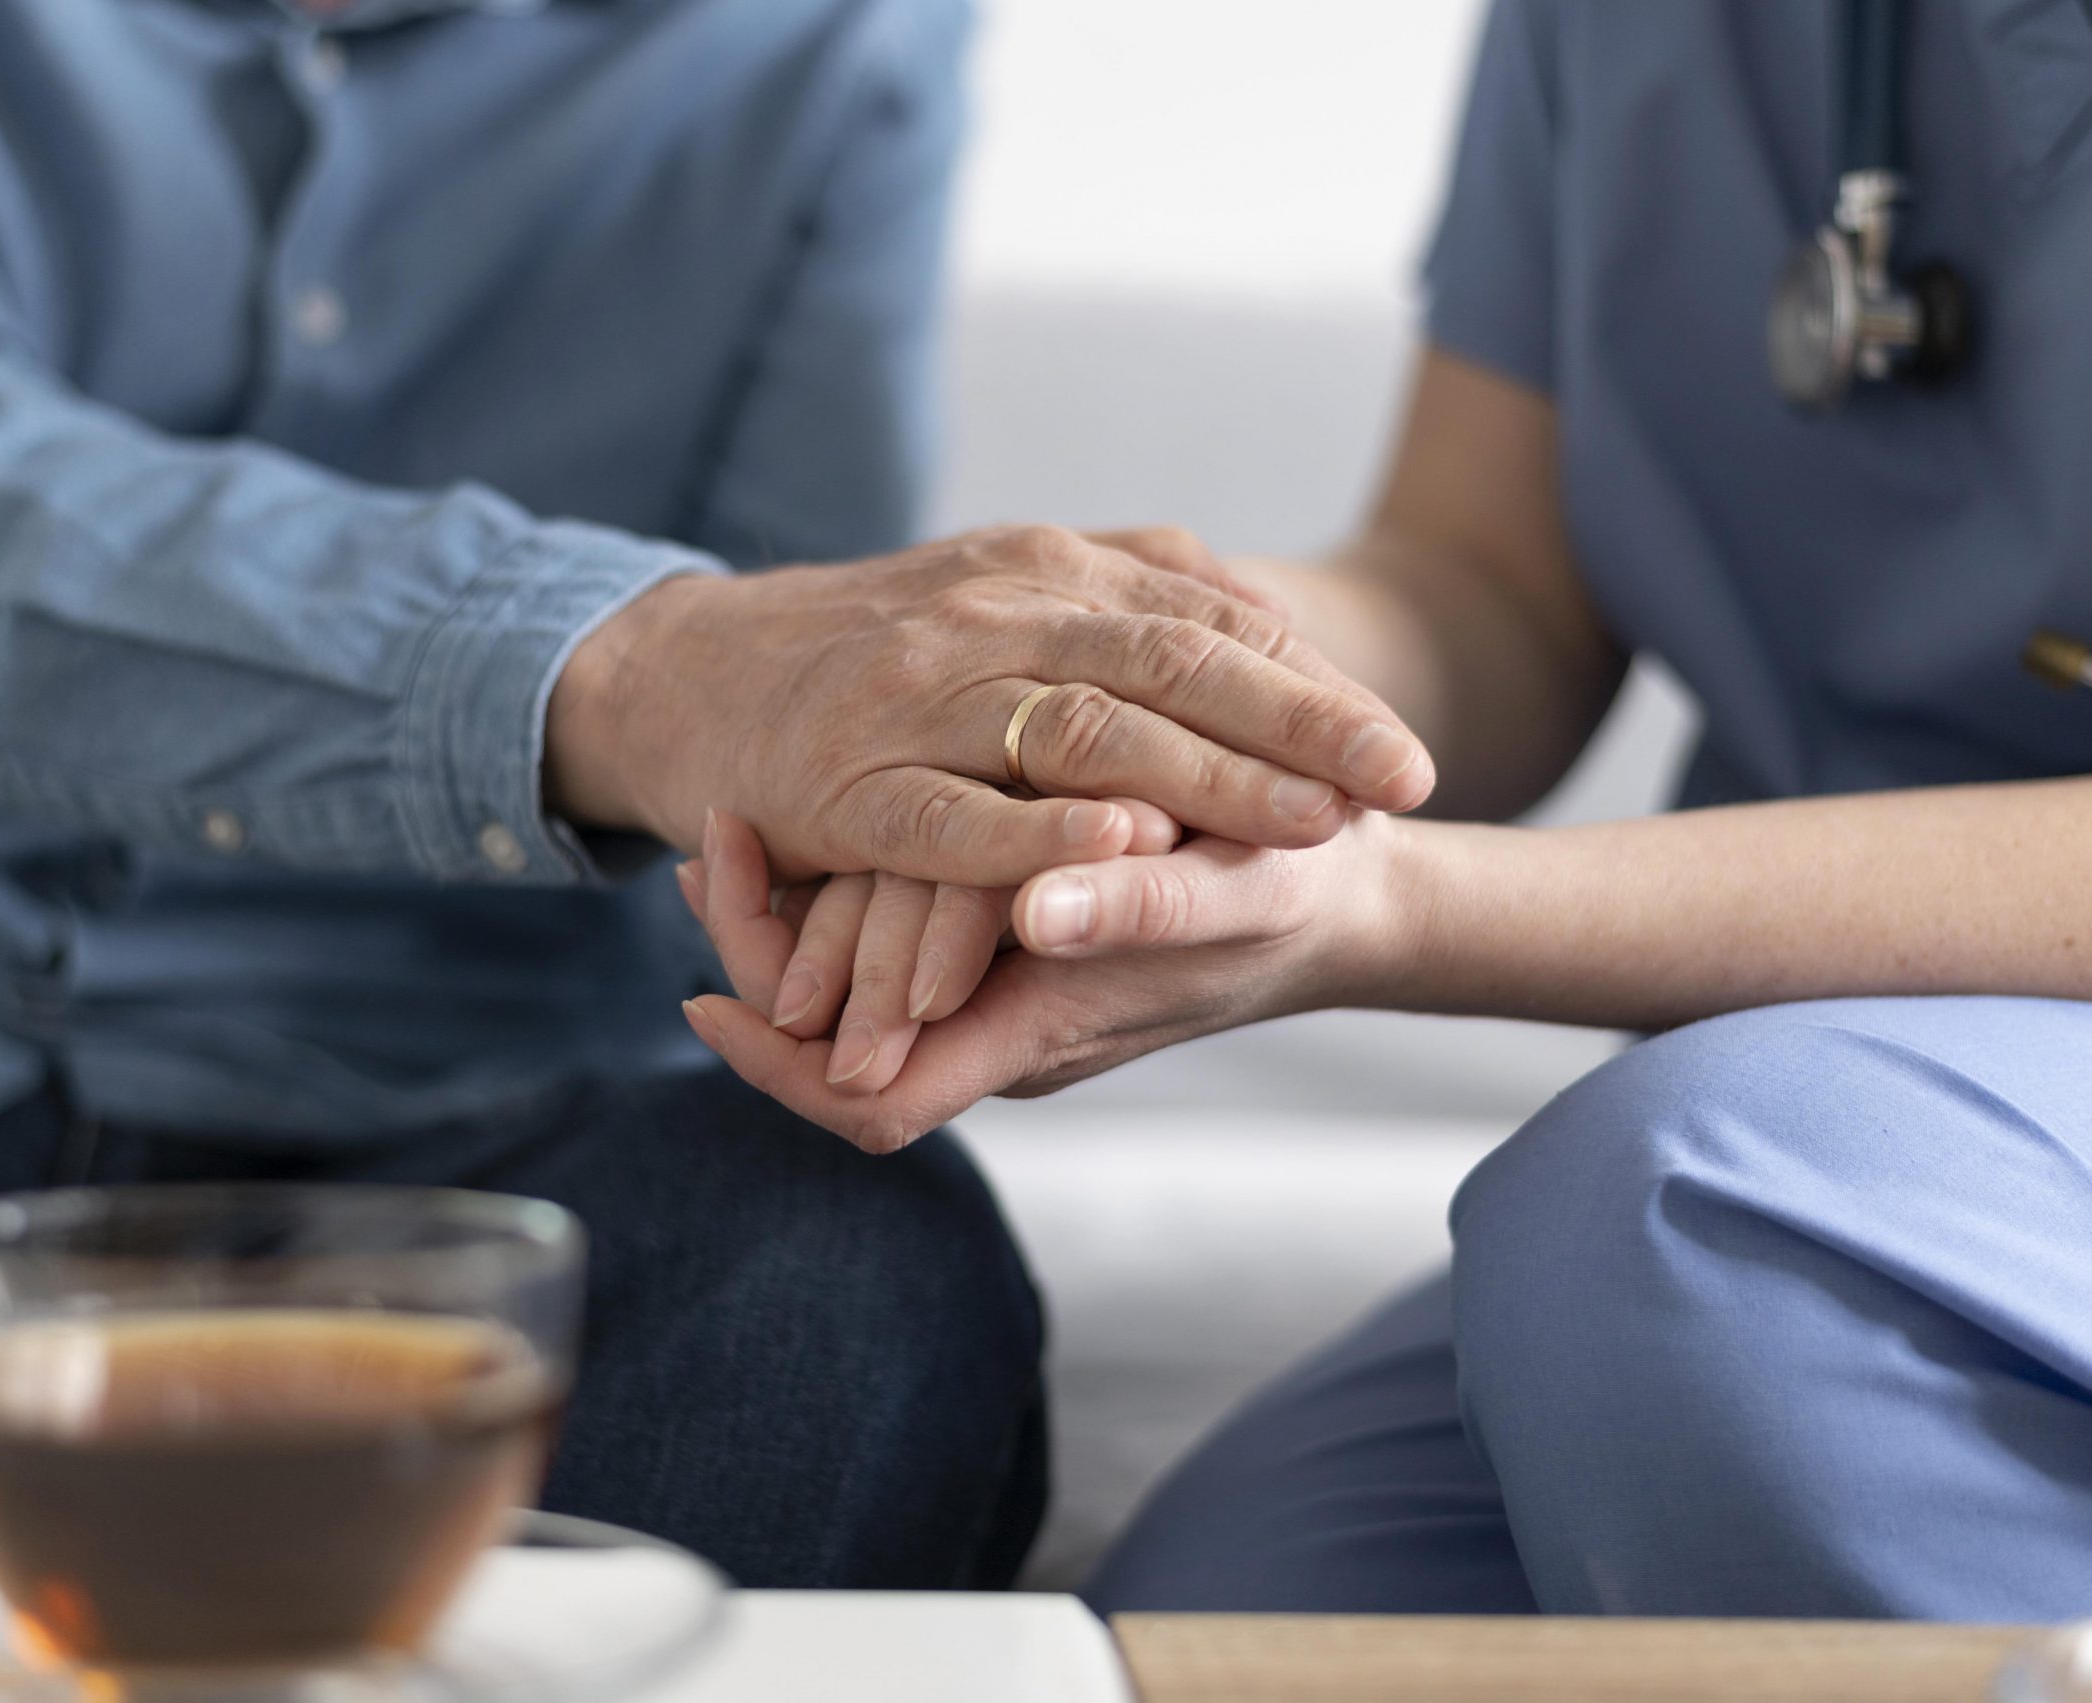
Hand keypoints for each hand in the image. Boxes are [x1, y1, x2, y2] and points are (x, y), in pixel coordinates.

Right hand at [544, 525, 1432, 887]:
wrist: (689, 675)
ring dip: (1205, 778)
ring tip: (1308, 824)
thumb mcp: (1005, 590)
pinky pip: (951, 817)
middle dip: (1297, 728)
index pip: (1201, 621)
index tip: (1403, 747)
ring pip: (1078, 733)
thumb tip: (1268, 616)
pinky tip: (1124, 846)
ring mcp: (914, 702)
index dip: (1312, 686)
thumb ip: (1129, 592)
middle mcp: (987, 620)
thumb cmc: (872, 649)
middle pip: (1165, 664)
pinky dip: (1040, 834)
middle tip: (1402, 784)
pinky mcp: (848, 788)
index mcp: (1039, 572)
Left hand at [676, 809, 1411, 1152]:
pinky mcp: (1003, 938)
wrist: (1341, 903)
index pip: (868, 1100)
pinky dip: (829, 881)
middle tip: (699, 855)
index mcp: (1036, 1036)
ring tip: (718, 836)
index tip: (696, 995)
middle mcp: (1000, 1029)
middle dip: (753, 954)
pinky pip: (886, 927)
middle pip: (830, 1040)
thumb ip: (1139, 910)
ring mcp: (998, 990)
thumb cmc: (1296, 902)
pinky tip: (794, 821)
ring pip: (849, 981)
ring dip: (780, 916)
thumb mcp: (1237, 894)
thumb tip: (1033, 912)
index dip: (774, 1065)